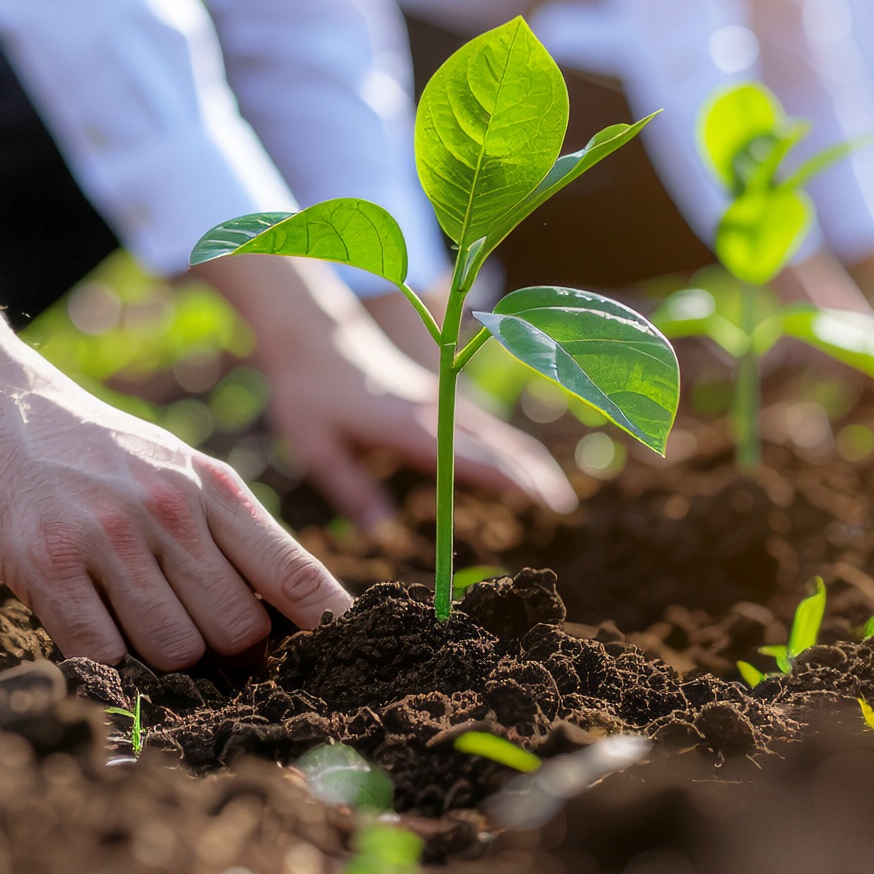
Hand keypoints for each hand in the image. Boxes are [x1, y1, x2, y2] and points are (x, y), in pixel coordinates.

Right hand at [0, 219, 350, 666]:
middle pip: (239, 632)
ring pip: (175, 652)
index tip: (346, 663)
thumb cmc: (83, 449)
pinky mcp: (50, 560)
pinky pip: (101, 653)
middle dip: (222, 657)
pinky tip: (88, 641)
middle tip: (187, 642)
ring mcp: (112, 535)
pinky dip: (103, 668)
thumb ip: (220, 532)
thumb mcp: (170, 468)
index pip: (295, 573)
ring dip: (157, 664)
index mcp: (213, 487)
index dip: (327, 628)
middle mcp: (172, 509)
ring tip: (123, 626)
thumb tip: (275, 618)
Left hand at [196, 255, 575, 527]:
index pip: (469, 456)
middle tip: (565, 511)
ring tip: (556, 499)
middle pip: (501, 442)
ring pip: (502, 432)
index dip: (509, 478)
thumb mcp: (314, 448)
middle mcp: (436, 410)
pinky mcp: (442, 398)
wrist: (314, 338)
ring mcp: (444, 400)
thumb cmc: (308, 395)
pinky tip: (524, 471)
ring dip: (531, 462)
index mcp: (409, 426)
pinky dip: (514, 450)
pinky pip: (490, 427)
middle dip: (535, 475)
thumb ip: (350, 490)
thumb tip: (381, 535)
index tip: (542, 501)